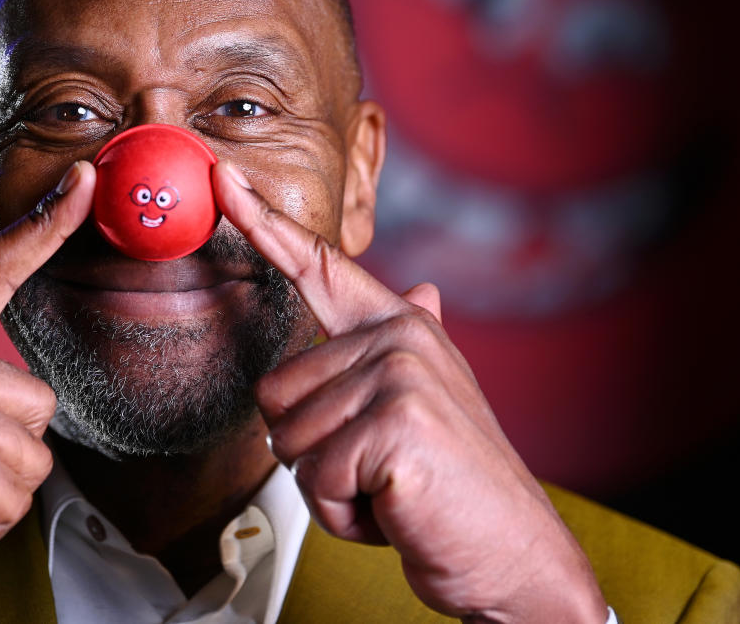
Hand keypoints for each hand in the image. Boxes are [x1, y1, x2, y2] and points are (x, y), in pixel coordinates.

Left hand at [213, 161, 606, 623]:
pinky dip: (343, 514)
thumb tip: (422, 290)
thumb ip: (403, 350)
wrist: (515, 559)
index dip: (264, 223)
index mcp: (399, 328)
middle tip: (377, 470)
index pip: (318, 267)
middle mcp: (400, 338)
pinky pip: (315, 478)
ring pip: (289, 440)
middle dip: (311, 453)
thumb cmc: (454, 489)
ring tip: (390, 489)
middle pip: (275, 392)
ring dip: (327, 488)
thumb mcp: (431, 406)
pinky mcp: (395, 424)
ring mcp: (399, 376)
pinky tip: (394, 508)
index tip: (225, 181)